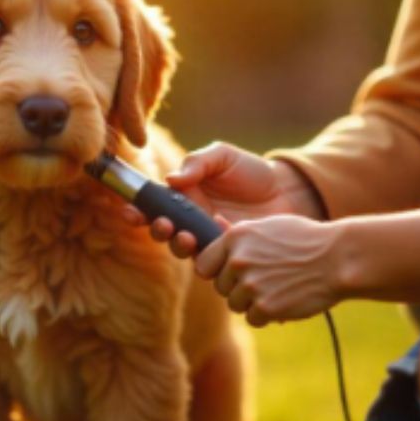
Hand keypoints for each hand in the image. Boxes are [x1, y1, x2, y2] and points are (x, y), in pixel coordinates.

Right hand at [124, 141, 324, 256]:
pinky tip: (224, 233)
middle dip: (157, 230)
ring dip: (178, 246)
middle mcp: (191, 221)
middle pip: (163, 233)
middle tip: (164, 225)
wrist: (288, 191)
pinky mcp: (227, 257)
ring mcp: (208, 241)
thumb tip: (172, 179)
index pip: (153, 206)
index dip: (137, 211)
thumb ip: (197, 163)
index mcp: (183, 197)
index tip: (131, 213)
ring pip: (183, 252)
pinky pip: (212, 263)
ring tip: (188, 237)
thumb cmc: (252, 171)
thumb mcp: (223, 157)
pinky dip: (212, 253)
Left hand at [194, 215, 348, 324]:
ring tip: (278, 288)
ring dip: (253, 302)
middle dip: (239, 288)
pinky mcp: (266, 307)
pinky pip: (253, 319)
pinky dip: (267, 315)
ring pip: (235, 305)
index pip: (203, 265)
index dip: (218, 271)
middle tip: (266, 280)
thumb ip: (239, 231)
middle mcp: (238, 260)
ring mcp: (252, 285)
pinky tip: (284, 300)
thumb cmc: (305, 240)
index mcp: (235, 237)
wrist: (338, 258)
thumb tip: (215, 221)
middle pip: (221, 287)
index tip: (234, 273)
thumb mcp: (269, 226)